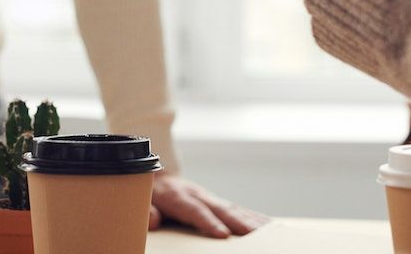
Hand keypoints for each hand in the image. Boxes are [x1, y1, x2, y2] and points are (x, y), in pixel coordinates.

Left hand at [150, 172, 268, 238]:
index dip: (208, 222)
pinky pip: (238, 209)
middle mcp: (197, 194)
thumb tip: (153, 220)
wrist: (156, 176)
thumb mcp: (141, 200)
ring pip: (233, 208)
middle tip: (255, 235)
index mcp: (177, 196)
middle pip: (220, 209)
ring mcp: (209, 197)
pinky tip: (268, 225)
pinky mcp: (217, 202)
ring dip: (251, 220)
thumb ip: (146, 210)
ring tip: (269, 232)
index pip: (194, 210)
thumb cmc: (148, 194)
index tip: (222, 234)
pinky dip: (254, 217)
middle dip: (239, 222)